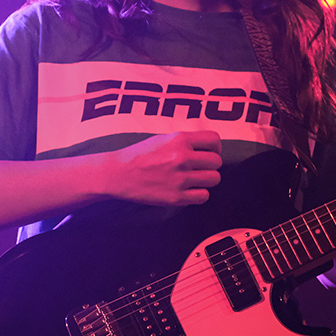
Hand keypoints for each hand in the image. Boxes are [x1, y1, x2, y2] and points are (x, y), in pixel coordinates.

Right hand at [102, 131, 222, 205]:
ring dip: (207, 180)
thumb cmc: (141, 155)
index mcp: (180, 140)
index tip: (209, 152)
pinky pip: (204, 196)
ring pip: (214, 179)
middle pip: (217, 162)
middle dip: (211, 165)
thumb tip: (209, 147)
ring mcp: (180, 178)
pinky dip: (199, 194)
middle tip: (199, 168)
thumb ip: (186, 141)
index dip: (215, 147)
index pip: (214, 140)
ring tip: (195, 179)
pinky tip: (189, 190)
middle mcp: (182, 157)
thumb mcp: (164, 138)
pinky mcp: (176, 197)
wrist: (119, 174)